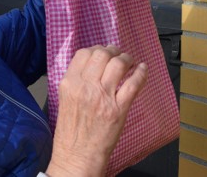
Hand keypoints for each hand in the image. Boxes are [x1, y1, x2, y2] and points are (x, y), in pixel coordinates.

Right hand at [45, 45, 147, 176]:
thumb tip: (92, 66)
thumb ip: (76, 81)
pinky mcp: (119, 109)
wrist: (77, 157)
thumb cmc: (70, 133)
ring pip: (118, 64)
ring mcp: (103, 97)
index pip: (84, 53)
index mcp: (69, 84)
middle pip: (102, 54)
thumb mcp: (64, 100)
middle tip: (118, 54)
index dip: (97, 49)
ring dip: (127, 59)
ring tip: (130, 61)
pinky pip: (133, 83)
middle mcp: (85, 87)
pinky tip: (142, 69)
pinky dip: (141, 73)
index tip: (103, 52)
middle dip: (113, 51)